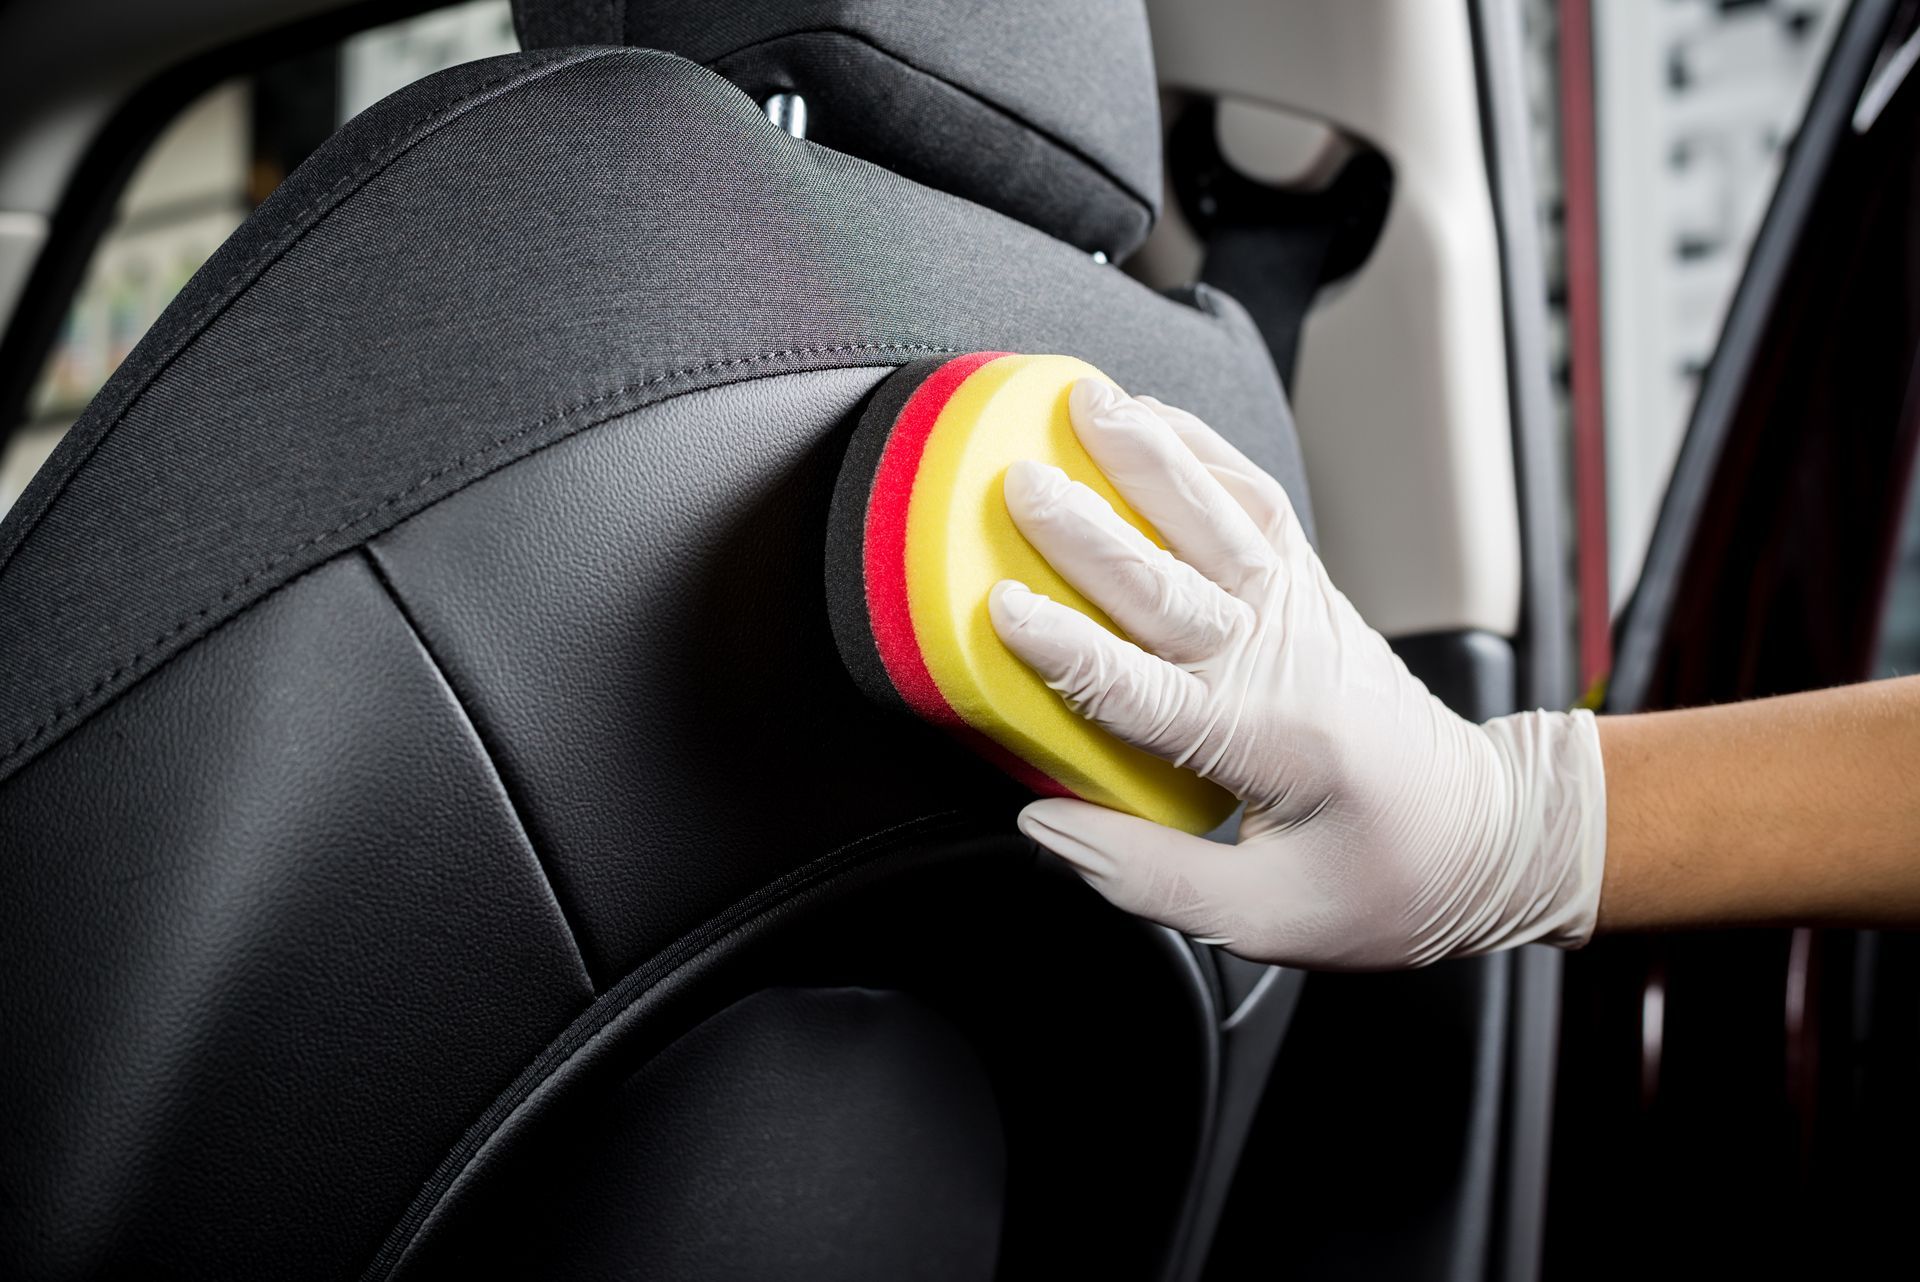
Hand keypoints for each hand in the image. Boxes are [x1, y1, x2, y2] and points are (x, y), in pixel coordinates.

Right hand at [988, 379, 1605, 968]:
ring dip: (1150, 458)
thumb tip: (1045, 826)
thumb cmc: (1386, 884)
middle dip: (1087, 530)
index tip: (1003, 610)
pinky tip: (1156, 418)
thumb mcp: (1264, 918)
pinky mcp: (1310, 589)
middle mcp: (1280, 660)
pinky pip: (1255, 504)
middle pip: (1168, 583)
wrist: (1491, 835)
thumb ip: (1145, 873)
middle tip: (1021, 483)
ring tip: (1089, 404)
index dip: (1066, 650)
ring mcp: (1300, 612)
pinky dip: (1205, 452)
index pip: (1142, 689)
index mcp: (1260, 744)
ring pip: (1217, 519)